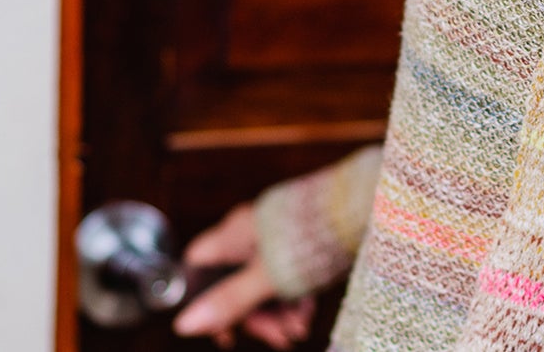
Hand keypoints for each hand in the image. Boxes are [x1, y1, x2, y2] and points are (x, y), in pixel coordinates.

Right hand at [172, 202, 315, 349]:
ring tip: (299, 331)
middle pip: (234, 281)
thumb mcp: (267, 277)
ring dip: (278, 312)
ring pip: (263, 282)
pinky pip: (286, 274)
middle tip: (279, 339)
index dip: (202, 300)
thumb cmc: (312, 237)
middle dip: (256, 316)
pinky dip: (293, 297)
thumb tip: (182, 326)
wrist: (361, 206)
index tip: (225, 331)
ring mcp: (275, 236)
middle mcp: (250, 232)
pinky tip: (307, 315)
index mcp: (234, 233)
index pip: (198, 265)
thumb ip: (228, 301)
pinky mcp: (298, 241)